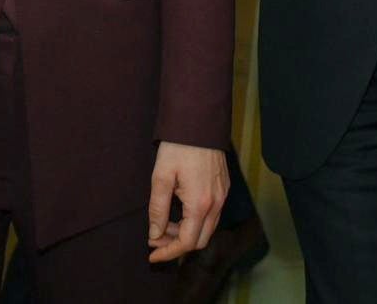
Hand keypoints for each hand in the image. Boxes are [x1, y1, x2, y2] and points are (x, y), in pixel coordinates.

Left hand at [147, 141, 228, 263]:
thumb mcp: (161, 177)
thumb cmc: (178, 148)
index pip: (187, 242)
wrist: (199, 122)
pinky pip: (212, 214)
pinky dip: (196, 221)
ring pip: (207, 228)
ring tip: (165, 222)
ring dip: (186, 232)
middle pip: (200, 240)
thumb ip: (158, 209)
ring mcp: (222, 195)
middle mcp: (216, 203)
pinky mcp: (224, 187)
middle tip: (156, 237)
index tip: (152, 254)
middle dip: (177, 244)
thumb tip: (154, 234)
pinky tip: (179, 210)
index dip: (168, 252)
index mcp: (200, 204)